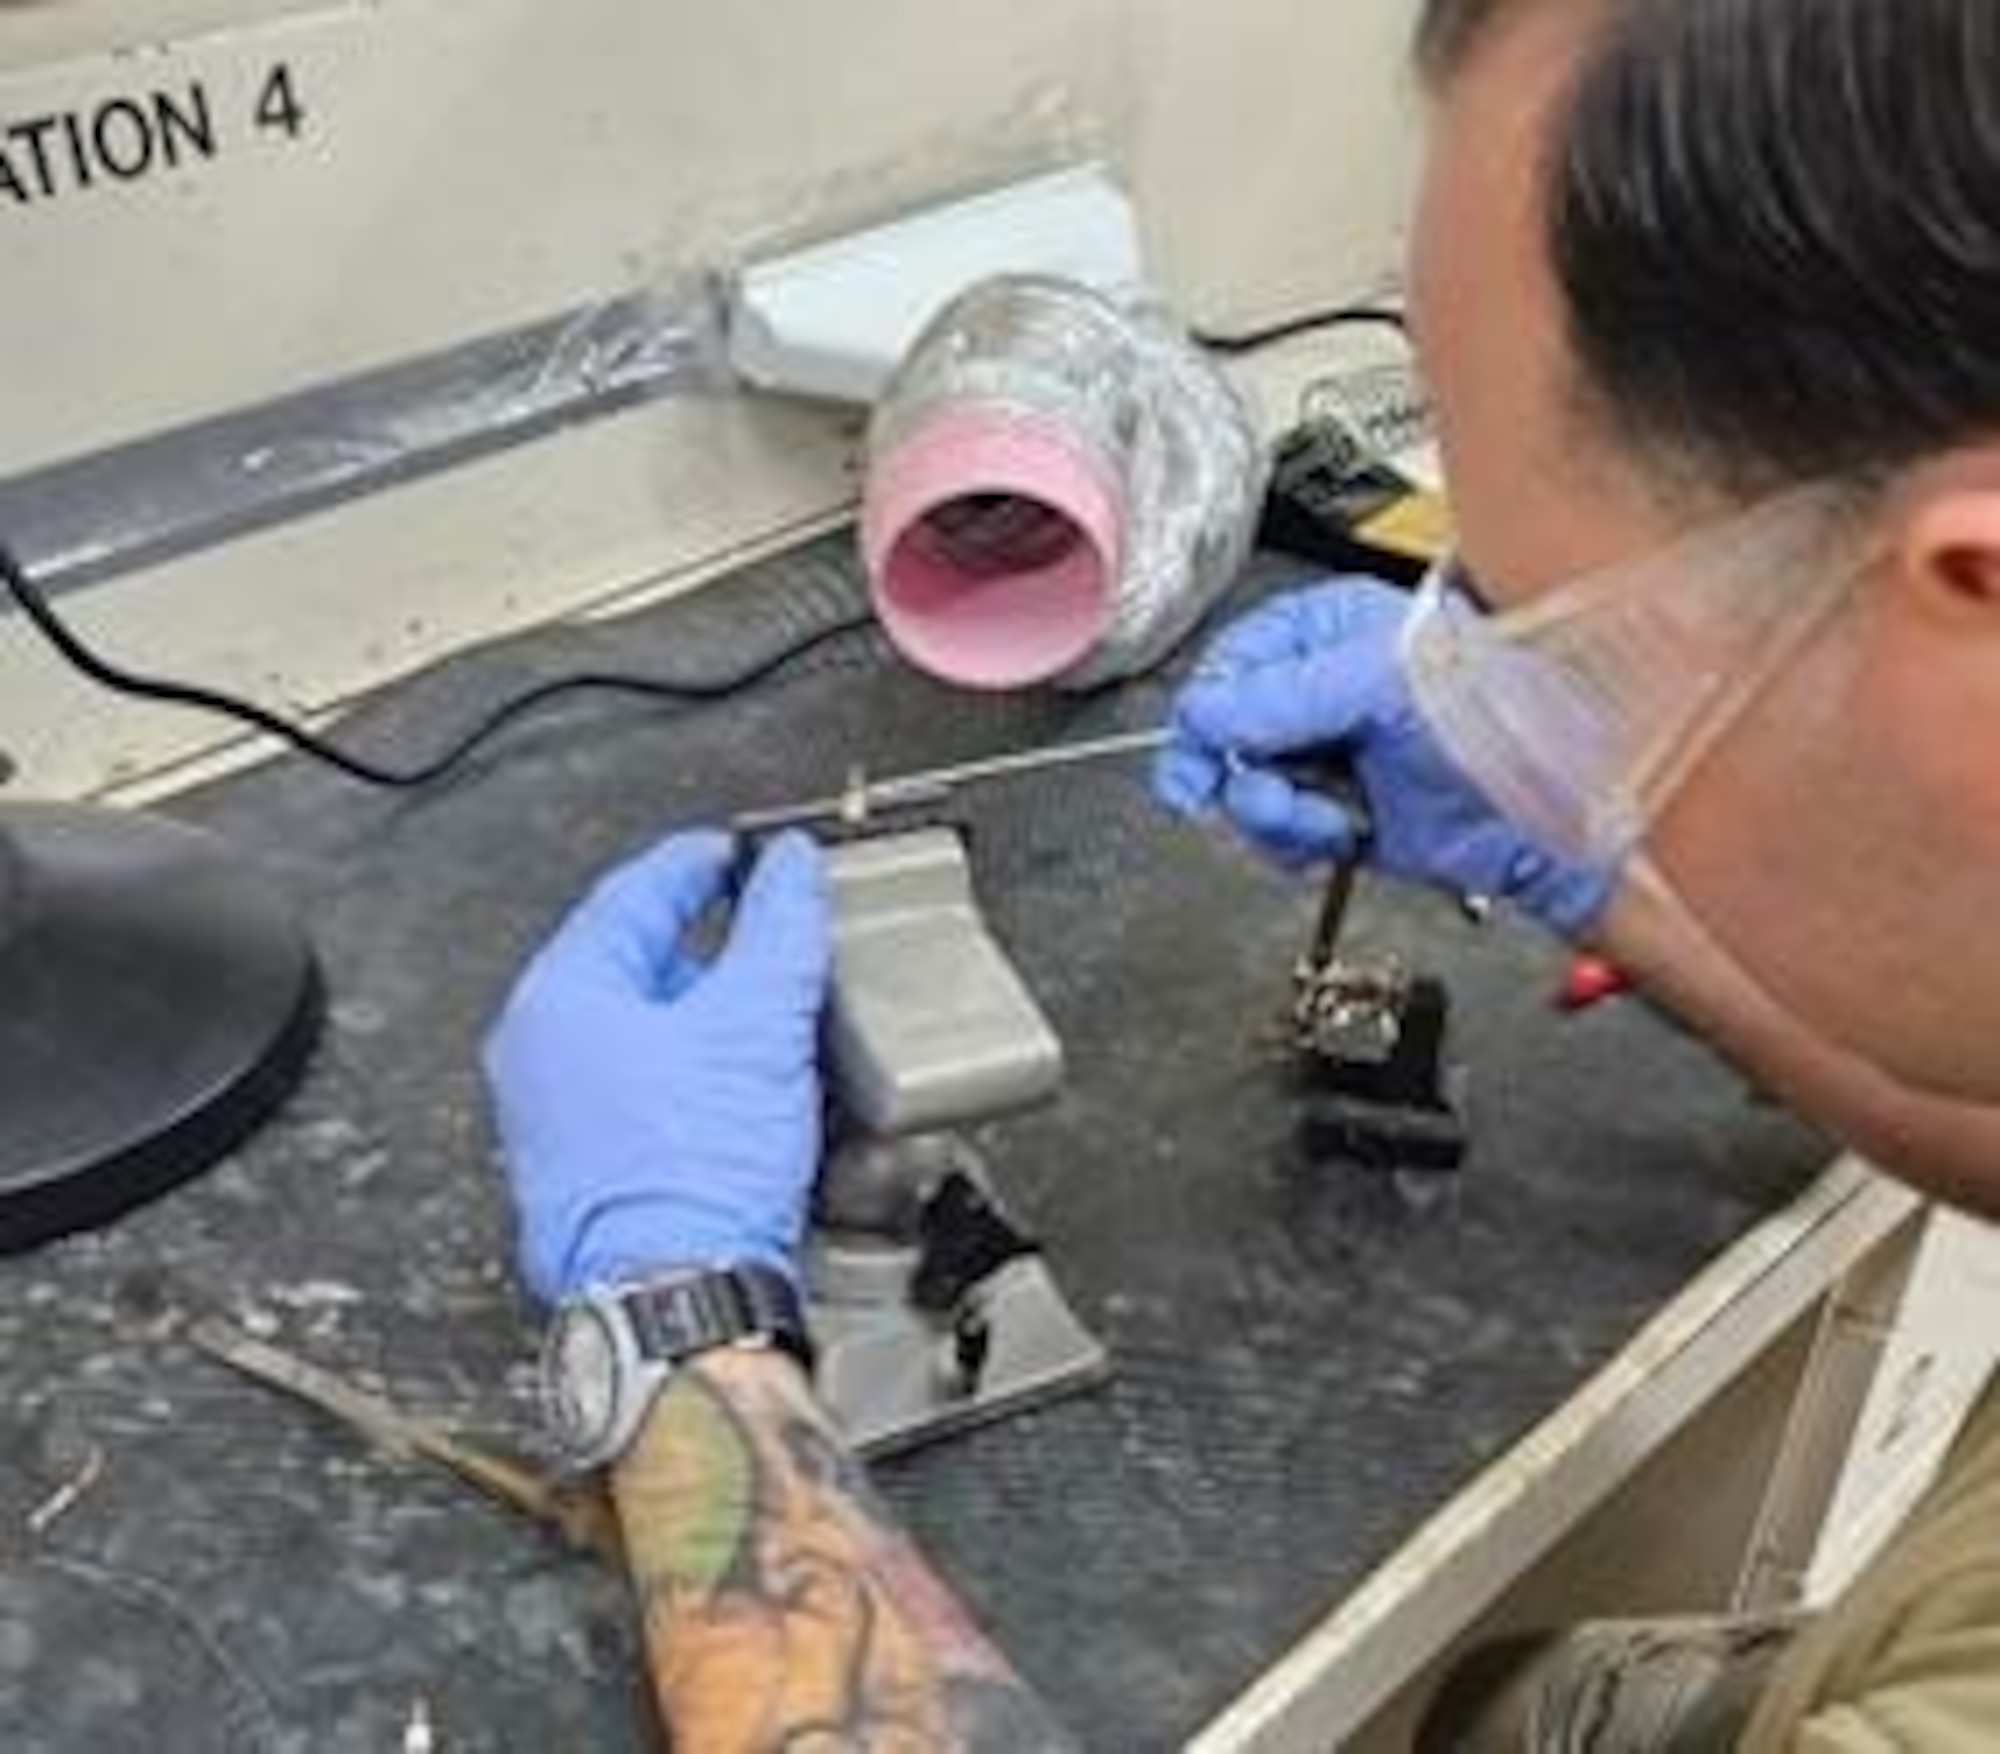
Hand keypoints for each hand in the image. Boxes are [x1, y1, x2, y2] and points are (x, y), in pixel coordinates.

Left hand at [484, 830, 829, 1303]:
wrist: (678, 1301)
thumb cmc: (692, 1176)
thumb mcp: (757, 1022)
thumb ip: (778, 927)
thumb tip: (789, 869)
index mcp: (561, 998)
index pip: (631, 894)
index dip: (696, 863)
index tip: (735, 851)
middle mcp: (538, 1055)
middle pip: (630, 962)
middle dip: (702, 938)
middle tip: (756, 920)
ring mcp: (554, 1120)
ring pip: (636, 1032)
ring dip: (699, 1009)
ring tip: (759, 1005)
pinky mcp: (583, 1174)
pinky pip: (638, 1092)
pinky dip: (688, 1070)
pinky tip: (736, 1085)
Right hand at [1153, 577, 1615, 937]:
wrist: (1548, 811)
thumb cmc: (1498, 719)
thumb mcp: (1380, 685)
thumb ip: (1284, 696)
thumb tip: (1204, 714)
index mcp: (1329, 631)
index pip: (1231, 663)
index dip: (1211, 711)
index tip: (1202, 752)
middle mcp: (1322, 690)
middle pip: (1227, 733)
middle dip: (1245, 774)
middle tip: (1269, 795)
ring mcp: (1329, 753)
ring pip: (1245, 788)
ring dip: (1277, 815)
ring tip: (1327, 818)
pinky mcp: (1338, 812)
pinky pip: (1278, 833)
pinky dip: (1297, 844)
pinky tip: (1338, 835)